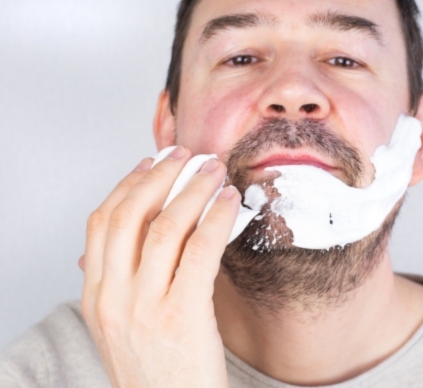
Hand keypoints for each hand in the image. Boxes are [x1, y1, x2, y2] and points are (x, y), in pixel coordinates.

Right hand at [80, 146, 238, 386]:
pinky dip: (216, 218)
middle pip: (129, 216)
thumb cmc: (160, 373)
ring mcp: (143, 307)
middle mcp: (112, 298)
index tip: (148, 164)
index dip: (126, 186)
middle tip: (186, 154)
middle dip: (160, 176)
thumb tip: (144, 238)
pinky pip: (201, 250)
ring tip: (214, 170)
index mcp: (95, 298)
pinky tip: (229, 202)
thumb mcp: (126, 328)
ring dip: (192, 190)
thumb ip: (127, 283)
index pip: (101, 224)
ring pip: (165, 226)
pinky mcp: (181, 314)